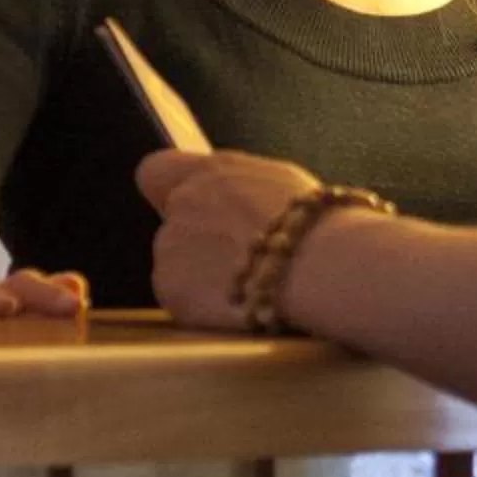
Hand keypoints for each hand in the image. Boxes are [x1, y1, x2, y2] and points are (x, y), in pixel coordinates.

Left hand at [137, 148, 318, 328]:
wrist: (320, 266)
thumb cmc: (314, 225)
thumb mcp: (280, 182)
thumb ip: (240, 187)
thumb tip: (234, 197)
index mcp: (212, 172)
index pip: (156, 170)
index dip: (167, 189)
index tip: (188, 205)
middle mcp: (183, 203)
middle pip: (174, 224)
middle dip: (198, 241)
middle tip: (239, 259)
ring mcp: (171, 246)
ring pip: (176, 264)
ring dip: (201, 274)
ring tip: (247, 286)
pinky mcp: (170, 288)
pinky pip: (179, 298)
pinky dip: (201, 305)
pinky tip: (236, 306)